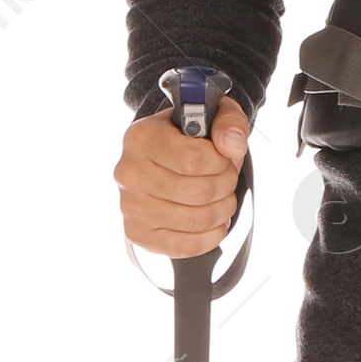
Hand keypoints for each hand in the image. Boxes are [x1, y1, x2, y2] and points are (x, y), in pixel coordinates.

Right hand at [114, 97, 249, 255]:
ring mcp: (130, 206)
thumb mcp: (212, 116)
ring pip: (196, 220)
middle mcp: (129, 172)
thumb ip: (228, 122)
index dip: (221, 162)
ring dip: (223, 210)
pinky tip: (214, 221)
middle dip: (226, 186)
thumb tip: (231, 146)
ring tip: (222, 198)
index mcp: (141, 136)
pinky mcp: (138, 233)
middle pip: (198, 192)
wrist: (164, 160)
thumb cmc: (188, 139)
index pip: (194, 159)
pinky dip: (210, 235)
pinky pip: (185, 246)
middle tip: (227, 179)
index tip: (224, 158)